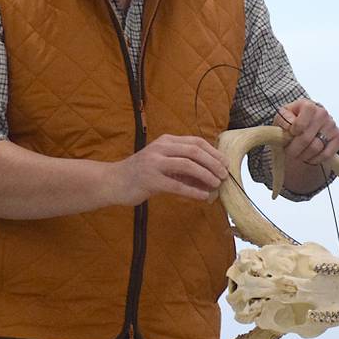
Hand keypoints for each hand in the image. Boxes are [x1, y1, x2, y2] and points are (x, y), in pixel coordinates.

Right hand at [112, 134, 228, 204]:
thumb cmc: (141, 174)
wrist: (114, 182)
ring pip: (187, 165)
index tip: (225, 163)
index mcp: (166, 141)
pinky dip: (193, 191)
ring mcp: (154, 163)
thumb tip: (210, 177)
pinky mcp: (150, 180)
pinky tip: (203, 196)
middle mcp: (161, 148)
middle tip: (223, 175)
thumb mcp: (163, 164)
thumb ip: (184, 168)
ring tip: (216, 184)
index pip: (196, 142)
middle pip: (194, 151)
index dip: (213, 152)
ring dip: (206, 175)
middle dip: (213, 163)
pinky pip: (177, 185)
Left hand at [276, 98, 338, 166]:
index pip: (302, 122)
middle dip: (294, 149)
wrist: (304, 124)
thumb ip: (283, 119)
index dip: (294, 130)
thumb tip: (289, 125)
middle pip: (306, 138)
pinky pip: (326, 154)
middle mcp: (322, 113)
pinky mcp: (338, 137)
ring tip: (298, 154)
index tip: (290, 134)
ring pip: (316, 148)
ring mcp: (331, 125)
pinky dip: (315, 159)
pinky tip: (308, 158)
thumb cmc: (291, 120)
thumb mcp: (282, 117)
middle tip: (289, 152)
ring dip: (303, 155)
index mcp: (308, 105)